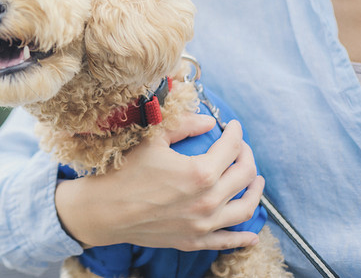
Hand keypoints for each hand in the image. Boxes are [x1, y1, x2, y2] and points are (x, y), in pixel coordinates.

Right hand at [54, 113, 262, 250]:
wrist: (105, 210)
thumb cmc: (125, 172)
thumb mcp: (152, 140)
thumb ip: (183, 125)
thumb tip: (207, 120)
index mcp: (200, 172)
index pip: (231, 148)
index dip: (235, 133)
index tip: (233, 126)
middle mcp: (208, 200)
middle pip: (244, 176)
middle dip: (247, 157)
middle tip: (242, 149)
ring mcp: (203, 224)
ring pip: (244, 208)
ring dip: (255, 192)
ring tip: (255, 182)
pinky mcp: (194, 240)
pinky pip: (227, 240)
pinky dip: (243, 238)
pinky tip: (252, 234)